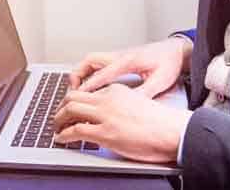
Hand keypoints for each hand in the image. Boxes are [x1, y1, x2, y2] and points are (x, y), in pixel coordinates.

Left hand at [53, 84, 192, 162]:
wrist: (173, 131)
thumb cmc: (161, 122)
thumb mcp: (137, 104)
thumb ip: (120, 105)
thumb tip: (109, 117)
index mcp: (117, 90)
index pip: (88, 91)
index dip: (75, 100)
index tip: (71, 108)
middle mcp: (108, 98)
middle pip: (74, 96)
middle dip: (62, 107)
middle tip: (58, 116)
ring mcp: (105, 115)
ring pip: (70, 110)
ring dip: (58, 119)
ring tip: (56, 127)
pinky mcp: (105, 133)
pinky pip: (75, 131)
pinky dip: (63, 134)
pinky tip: (61, 138)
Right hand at [68, 37, 190, 96]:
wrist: (175, 50)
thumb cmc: (169, 63)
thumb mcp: (160, 81)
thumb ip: (144, 92)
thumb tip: (129, 105)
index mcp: (129, 61)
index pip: (103, 73)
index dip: (89, 86)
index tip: (79, 97)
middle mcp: (120, 56)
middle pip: (90, 60)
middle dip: (78, 75)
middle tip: (74, 92)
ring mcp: (118, 55)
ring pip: (91, 60)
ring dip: (82, 72)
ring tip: (78, 90)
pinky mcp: (119, 58)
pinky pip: (98, 63)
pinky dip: (89, 72)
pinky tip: (91, 85)